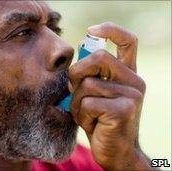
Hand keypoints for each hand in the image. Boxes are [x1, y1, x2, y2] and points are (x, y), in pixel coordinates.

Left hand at [69, 22, 151, 169]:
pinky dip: (81, 115)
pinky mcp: (124, 110)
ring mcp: (132, 95)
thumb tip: (73, 64)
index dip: (110, 30)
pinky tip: (92, 124)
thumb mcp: (93, 95)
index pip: (128, 41)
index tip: (91, 30)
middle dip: (77, 73)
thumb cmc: (99, 121)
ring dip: (76, 102)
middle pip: (97, 57)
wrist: (115, 152)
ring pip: (87, 84)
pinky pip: (87, 103)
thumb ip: (87, 78)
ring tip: (85, 114)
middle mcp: (134, 81)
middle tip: (76, 91)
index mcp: (127, 74)